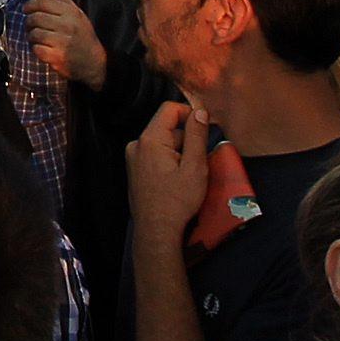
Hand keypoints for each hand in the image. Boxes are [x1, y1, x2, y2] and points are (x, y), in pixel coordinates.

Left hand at [26, 0, 107, 87]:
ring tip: (36, 38)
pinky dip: (36, 49)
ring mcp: (62, 42)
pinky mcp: (57, 56)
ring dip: (31, 36)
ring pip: (34, 33)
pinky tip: (41, 48)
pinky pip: (37, 49)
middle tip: (30, 25)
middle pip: (36, 18)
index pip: (44, 2)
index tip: (26, 8)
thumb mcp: (77, 14)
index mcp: (71, 13)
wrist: (93, 62)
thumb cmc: (83, 36)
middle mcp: (67, 26)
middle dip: (29, 22)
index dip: (31, 4)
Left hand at [126, 102, 214, 236]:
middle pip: (167, 127)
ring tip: (188, 175)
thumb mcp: (194, 167)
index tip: (206, 128)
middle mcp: (136, 145)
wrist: (156, 231)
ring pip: (163, 142)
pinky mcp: (135, 170)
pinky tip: (177, 180)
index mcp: (149, 140)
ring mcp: (133, 158)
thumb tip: (200, 111)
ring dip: (179, 152)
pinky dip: (170, 161)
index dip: (190, 113)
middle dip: (186, 138)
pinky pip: (156, 155)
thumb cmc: (177, 201)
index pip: (169, 109)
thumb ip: (197, 136)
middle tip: (198, 162)